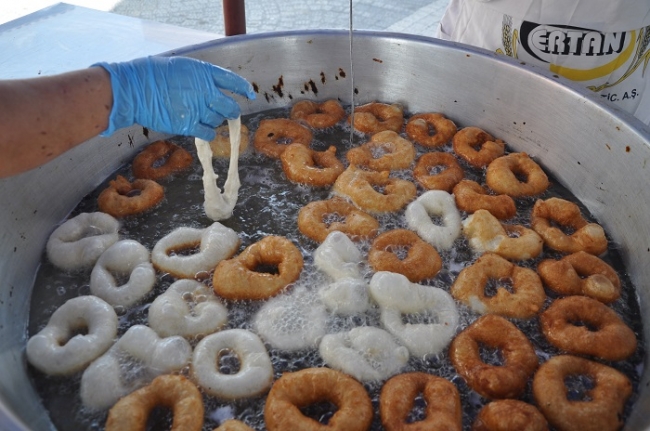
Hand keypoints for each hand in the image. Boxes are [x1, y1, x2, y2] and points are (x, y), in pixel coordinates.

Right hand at [94, 56, 255, 140]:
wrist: (136, 89)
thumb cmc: (154, 74)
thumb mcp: (182, 67)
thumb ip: (200, 78)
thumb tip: (212, 87)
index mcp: (204, 73)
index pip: (232, 80)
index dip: (243, 88)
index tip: (249, 93)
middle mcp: (206, 91)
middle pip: (231, 106)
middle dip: (231, 111)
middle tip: (226, 113)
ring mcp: (198, 109)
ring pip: (219, 121)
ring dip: (214, 120)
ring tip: (200, 116)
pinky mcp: (189, 125)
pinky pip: (208, 133)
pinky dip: (207, 133)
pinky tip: (199, 128)